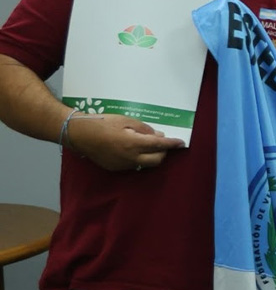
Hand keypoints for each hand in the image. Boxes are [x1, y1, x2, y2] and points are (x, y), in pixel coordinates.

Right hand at [65, 114, 184, 170]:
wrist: (80, 135)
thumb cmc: (103, 123)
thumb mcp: (126, 121)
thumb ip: (144, 129)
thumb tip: (158, 135)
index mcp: (134, 144)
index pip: (160, 145)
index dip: (172, 144)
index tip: (181, 143)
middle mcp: (131, 158)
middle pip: (157, 160)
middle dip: (163, 152)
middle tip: (162, 142)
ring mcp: (123, 165)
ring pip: (145, 164)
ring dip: (151, 156)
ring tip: (148, 145)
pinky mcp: (116, 168)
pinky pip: (134, 165)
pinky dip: (139, 158)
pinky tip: (134, 150)